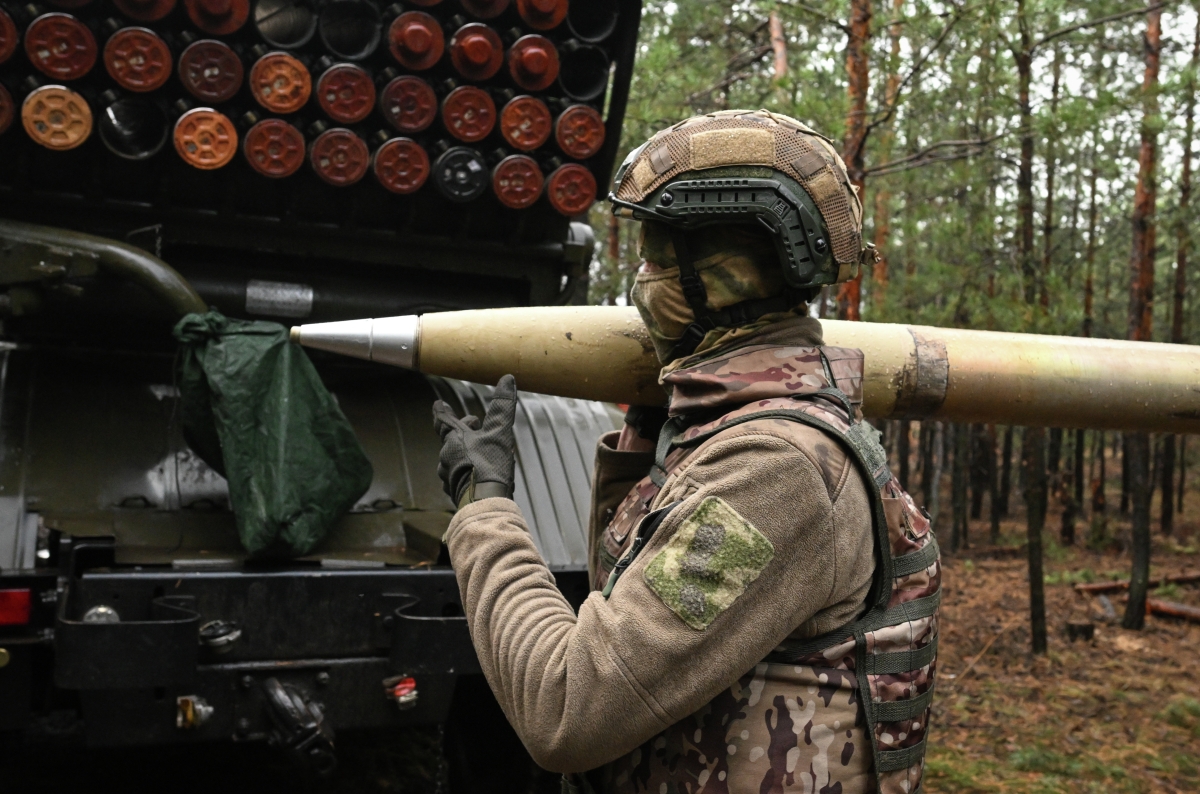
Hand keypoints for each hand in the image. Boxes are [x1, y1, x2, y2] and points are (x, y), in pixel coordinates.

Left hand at [433, 375, 517, 506]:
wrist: (483, 503)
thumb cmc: (489, 467)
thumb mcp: (499, 433)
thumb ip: (502, 407)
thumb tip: (507, 379)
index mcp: (454, 439)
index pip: (443, 421)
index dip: (441, 411)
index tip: (438, 404)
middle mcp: (446, 457)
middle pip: (450, 440)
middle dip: (463, 433)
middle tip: (476, 428)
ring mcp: (448, 477)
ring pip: (453, 460)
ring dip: (464, 454)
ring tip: (479, 454)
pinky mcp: (454, 493)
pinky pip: (457, 478)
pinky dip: (465, 473)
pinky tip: (475, 478)